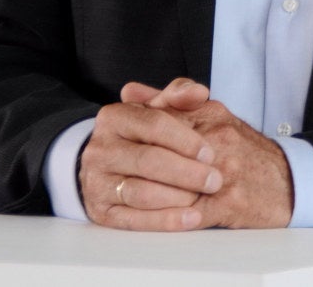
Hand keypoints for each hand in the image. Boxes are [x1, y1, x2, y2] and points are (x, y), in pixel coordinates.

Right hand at [79, 79, 221, 229]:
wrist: (110, 166)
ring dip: (178, 198)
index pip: (154, 124)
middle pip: (148, 160)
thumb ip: (180, 95)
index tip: (210, 153)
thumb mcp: (159, 110)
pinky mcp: (101, 212)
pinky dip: (166, 221)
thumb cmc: (144, 136)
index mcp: (114, 117)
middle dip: (186, 172)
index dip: (185, 139)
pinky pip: (135, 220)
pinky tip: (191, 219)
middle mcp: (100, 148)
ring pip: (141, 192)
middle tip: (215, 180)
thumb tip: (199, 93)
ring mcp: (96, 181)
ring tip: (203, 199)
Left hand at [124, 79, 293, 228]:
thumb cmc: (244, 148)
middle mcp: (216, 141)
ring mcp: (222, 174)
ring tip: (128, 193)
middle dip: (135, 164)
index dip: (135, 133)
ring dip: (145, 192)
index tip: (118, 141)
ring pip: (170, 185)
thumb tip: (130, 91)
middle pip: (160, 151)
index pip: (159, 118)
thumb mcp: (212, 113)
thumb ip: (171, 99)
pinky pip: (189, 213)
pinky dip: (167, 217)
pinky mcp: (228, 204)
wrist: (288, 180)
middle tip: (117, 170)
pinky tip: (152, 216)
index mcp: (210, 115)